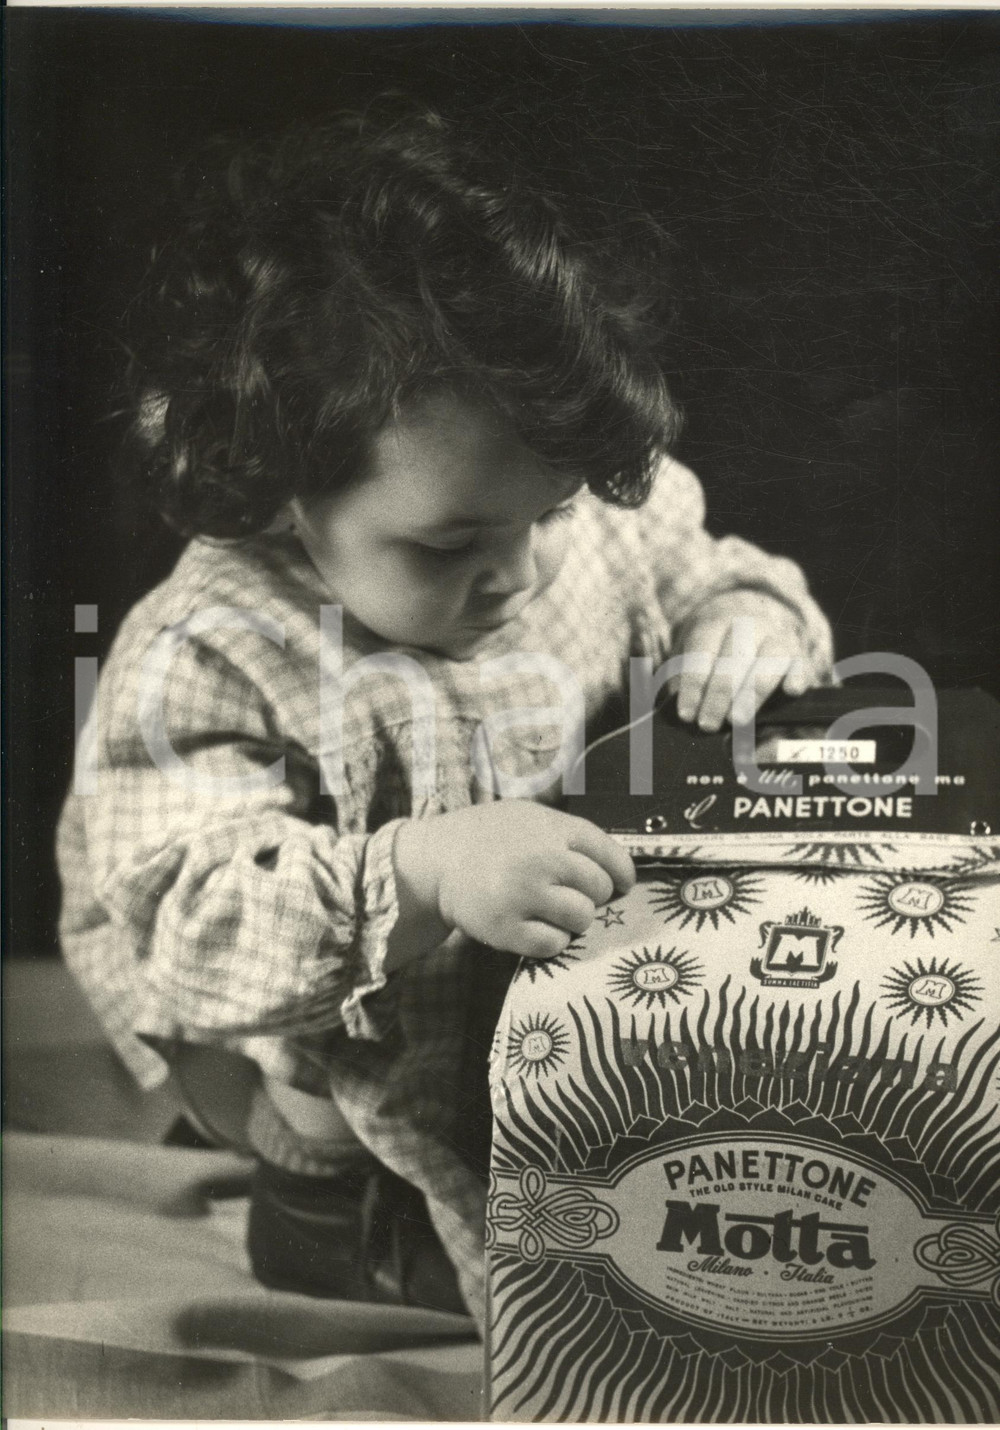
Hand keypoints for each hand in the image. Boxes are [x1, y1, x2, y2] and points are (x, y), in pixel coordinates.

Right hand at [392, 801, 634, 962]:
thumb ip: (571, 836)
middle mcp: (542, 858)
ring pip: (582, 918)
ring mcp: (523, 894)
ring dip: (573, 919)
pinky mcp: (506, 928)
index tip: (619, 885)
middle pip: (600, 890)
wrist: (435, 860)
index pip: (613, 857)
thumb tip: (616, 868)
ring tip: (551, 910)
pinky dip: (550, 940)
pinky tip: (534, 926)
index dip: (622, 876)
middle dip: (592, 896)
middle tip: (571, 895)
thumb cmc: (490, 838)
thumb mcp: (530, 817)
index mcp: (554, 828)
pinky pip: (553, 944)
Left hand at [672, 590, 811, 731]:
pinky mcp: (798, 652)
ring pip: (768, 660)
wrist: (749, 615)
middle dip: (719, 695)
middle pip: (734, 659)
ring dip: (752, 692)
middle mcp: (748, 624)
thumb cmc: (714, 646)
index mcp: (715, 621)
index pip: (701, 654)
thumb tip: (686, 716)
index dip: (693, 687)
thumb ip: (686, 681)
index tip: (687, 715)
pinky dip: (797, 676)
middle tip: (708, 724)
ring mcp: (776, 636)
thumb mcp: (693, 653)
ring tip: (736, 719)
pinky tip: (790, 691)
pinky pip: (801, 663)